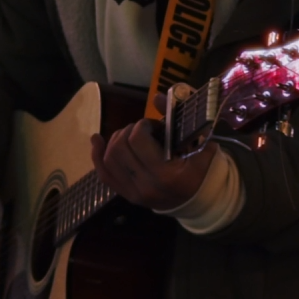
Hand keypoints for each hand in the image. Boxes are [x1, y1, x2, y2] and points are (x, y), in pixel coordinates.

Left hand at [93, 120, 214, 211]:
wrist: (197, 201)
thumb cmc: (201, 171)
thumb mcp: (200, 145)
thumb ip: (179, 119)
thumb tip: (157, 97)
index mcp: (167, 175)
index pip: (138, 140)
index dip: (143, 125)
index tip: (154, 126)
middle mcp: (147, 186)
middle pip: (120, 148)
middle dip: (129, 130)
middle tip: (143, 130)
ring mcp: (134, 193)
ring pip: (109, 158)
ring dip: (116, 139)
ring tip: (130, 135)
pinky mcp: (126, 195)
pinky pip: (104, 174)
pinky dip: (97, 155)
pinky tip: (97, 140)